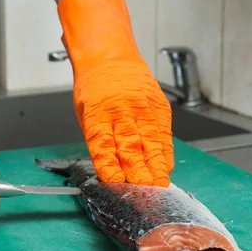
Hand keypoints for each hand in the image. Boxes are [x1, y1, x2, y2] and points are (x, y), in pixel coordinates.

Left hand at [58, 0, 173, 185]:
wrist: (110, 55)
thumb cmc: (94, 86)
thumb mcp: (85, 113)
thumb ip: (99, 140)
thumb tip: (110, 169)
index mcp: (98, 114)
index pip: (104, 148)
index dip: (111, 169)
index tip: (116, 186)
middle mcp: (121, 112)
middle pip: (131, 149)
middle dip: (138, 175)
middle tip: (143, 195)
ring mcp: (142, 109)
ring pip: (150, 144)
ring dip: (155, 169)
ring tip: (158, 187)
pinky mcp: (158, 107)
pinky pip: (163, 134)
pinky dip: (165, 153)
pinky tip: (166, 168)